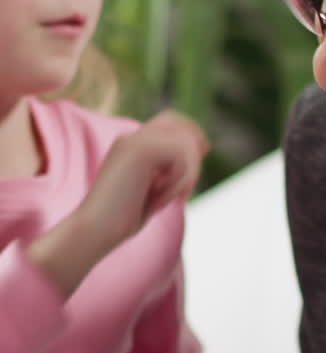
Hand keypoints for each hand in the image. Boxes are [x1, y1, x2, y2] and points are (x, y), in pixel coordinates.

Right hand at [28, 110, 207, 297]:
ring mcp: (133, 140)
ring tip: (175, 197)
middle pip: (180, 124)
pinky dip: (183, 177)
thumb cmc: (122, 219)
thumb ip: (173, 168)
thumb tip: (203, 147)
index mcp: (132, 144)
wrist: (94, 230)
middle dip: (194, 154)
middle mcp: (132, 137)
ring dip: (190, 171)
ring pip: (184, 139)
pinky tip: (165, 196)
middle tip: (185, 188)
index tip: (192, 175)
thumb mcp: (154, 190)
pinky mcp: (137, 150)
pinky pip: (180, 152)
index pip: (172, 121)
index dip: (191, 140)